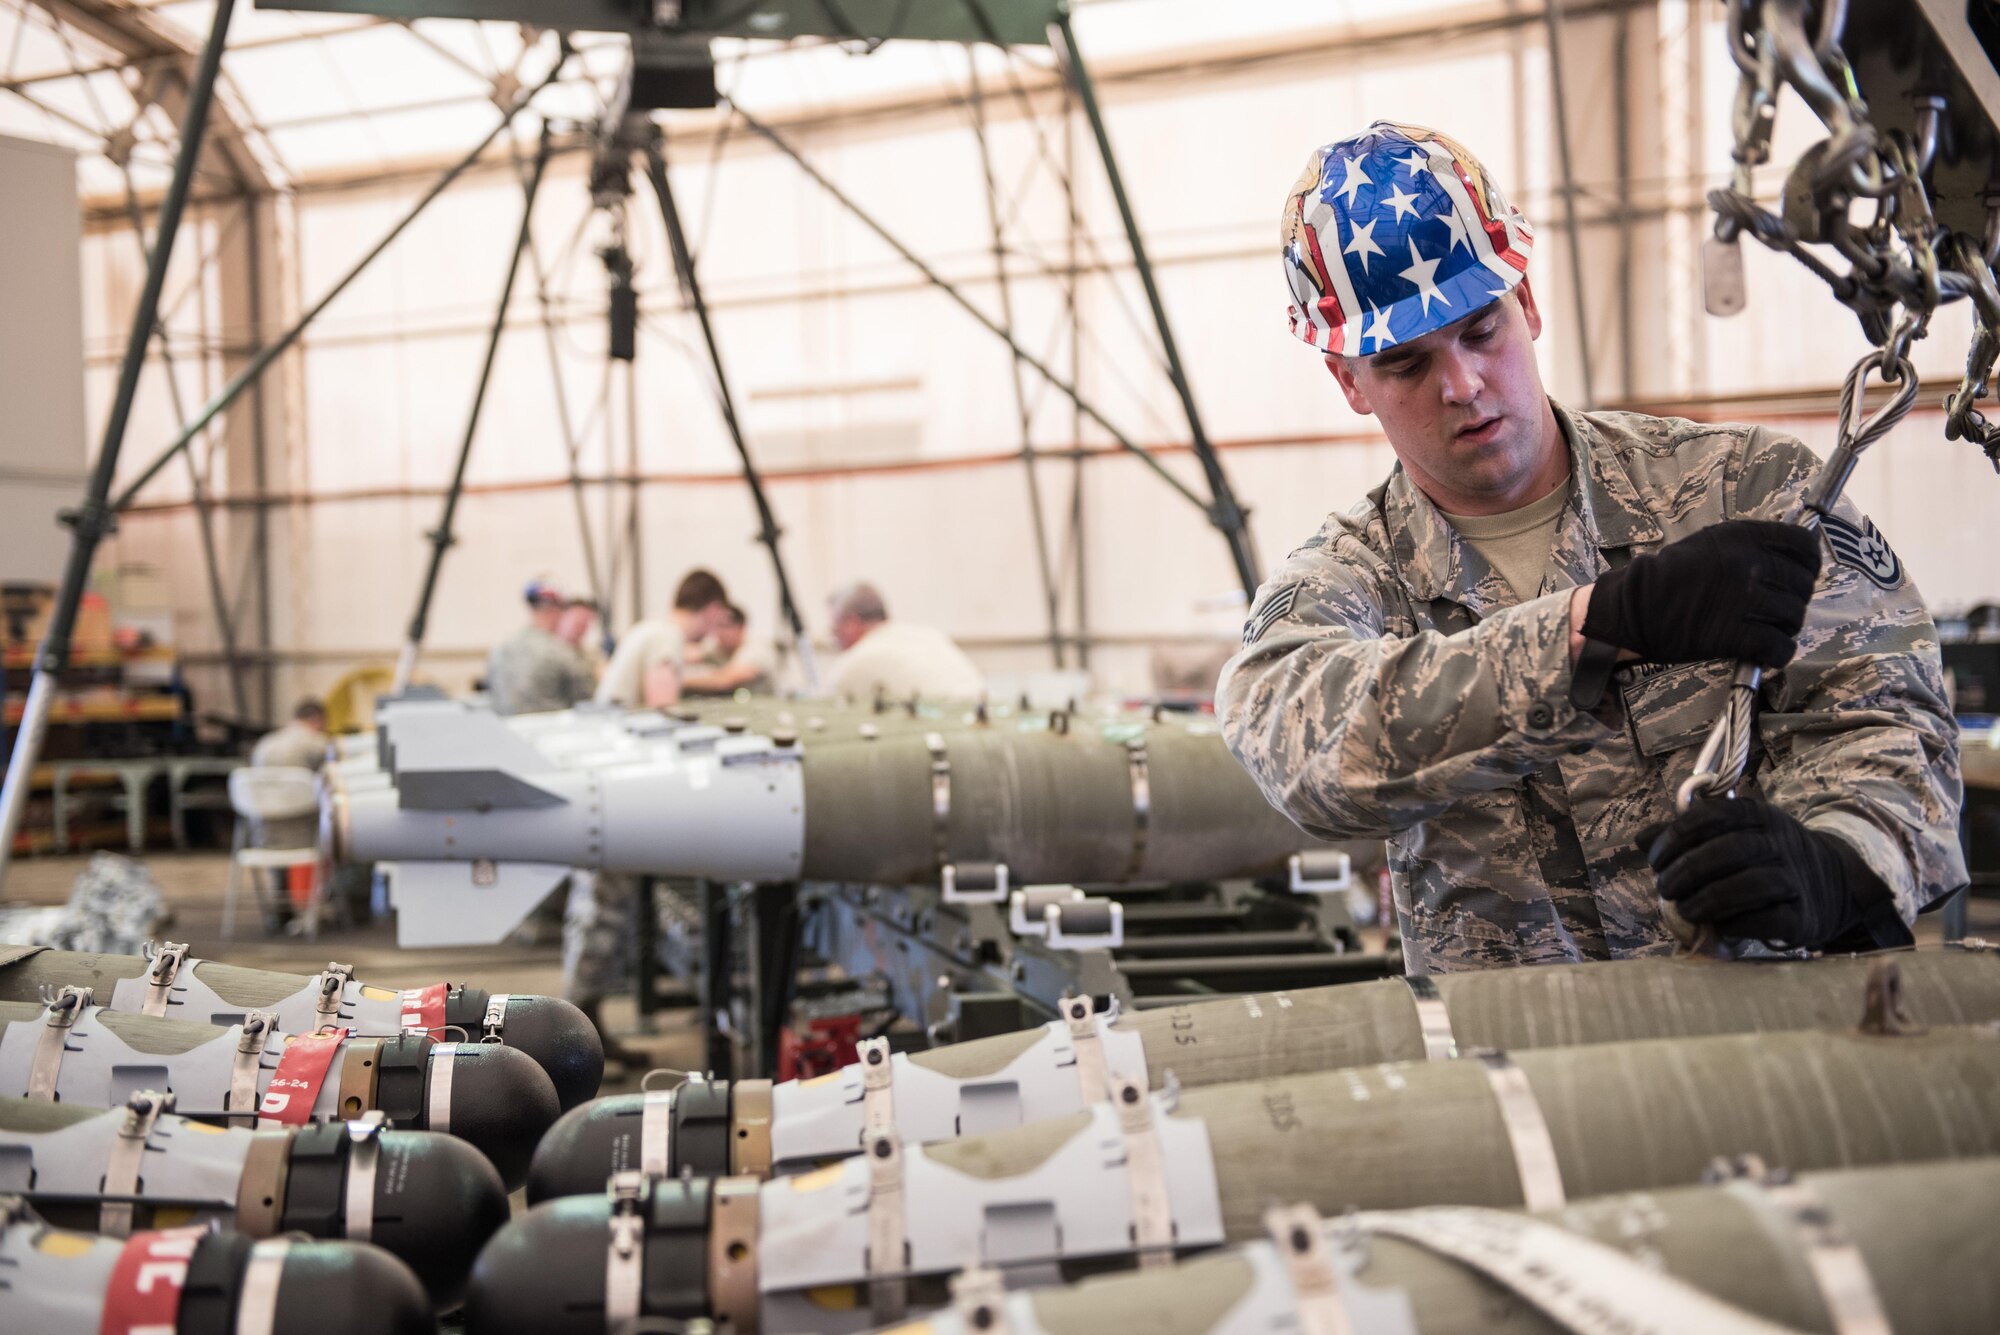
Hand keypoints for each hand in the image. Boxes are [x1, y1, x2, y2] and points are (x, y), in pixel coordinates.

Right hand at [1584, 520, 1820, 666]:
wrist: (1633, 609)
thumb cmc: (1667, 576)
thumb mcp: (1709, 543)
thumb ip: (1748, 546)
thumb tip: (1786, 558)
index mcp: (1744, 537)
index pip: (1803, 545)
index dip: (1810, 563)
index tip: (1804, 573)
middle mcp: (1751, 565)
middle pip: (1802, 584)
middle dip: (1795, 599)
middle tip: (1779, 609)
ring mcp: (1747, 601)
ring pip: (1794, 616)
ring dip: (1786, 627)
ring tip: (1770, 630)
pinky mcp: (1737, 635)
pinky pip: (1780, 647)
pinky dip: (1779, 654)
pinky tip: (1767, 654)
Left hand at [1641, 798, 1882, 948]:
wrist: (1831, 885)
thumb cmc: (1763, 859)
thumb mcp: (1731, 835)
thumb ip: (1687, 836)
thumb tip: (1642, 840)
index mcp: (1758, 815)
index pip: (1713, 815)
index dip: (1677, 836)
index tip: (1656, 859)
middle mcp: (1781, 842)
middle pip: (1730, 850)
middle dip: (1687, 870)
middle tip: (1664, 888)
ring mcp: (1796, 879)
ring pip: (1750, 884)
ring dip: (1707, 900)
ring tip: (1685, 910)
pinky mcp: (1804, 916)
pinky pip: (1768, 919)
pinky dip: (1737, 924)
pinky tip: (1719, 925)